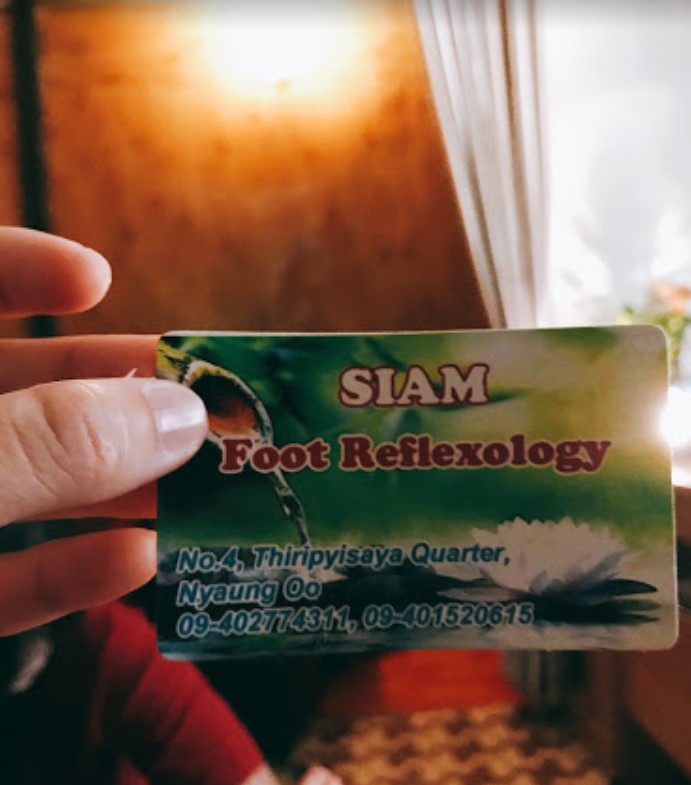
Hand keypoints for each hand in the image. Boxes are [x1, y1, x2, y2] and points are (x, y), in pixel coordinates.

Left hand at [0, 228, 207, 635]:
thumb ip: (46, 443)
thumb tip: (182, 416)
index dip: (19, 267)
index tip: (96, 279)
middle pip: (17, 394)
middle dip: (110, 397)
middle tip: (204, 405)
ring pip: (23, 488)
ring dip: (112, 491)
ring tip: (203, 485)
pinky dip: (66, 575)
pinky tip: (137, 565)